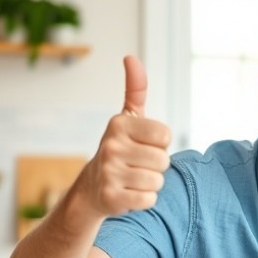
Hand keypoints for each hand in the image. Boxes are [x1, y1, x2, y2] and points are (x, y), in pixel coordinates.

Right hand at [79, 55, 171, 216]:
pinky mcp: (111, 197)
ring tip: (132, 179)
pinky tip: (128, 194)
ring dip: (150, 184)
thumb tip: (131, 57)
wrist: (92, 188)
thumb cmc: (120, 148)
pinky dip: (144, 200)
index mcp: (119, 124)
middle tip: (137, 165)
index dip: (159, 145)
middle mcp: (111, 146)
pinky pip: (149, 200)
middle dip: (156, 166)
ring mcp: (109, 172)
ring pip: (157, 181)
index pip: (165, 136)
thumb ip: (135, 89)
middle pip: (163, 161)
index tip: (143, 145)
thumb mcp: (128, 118)